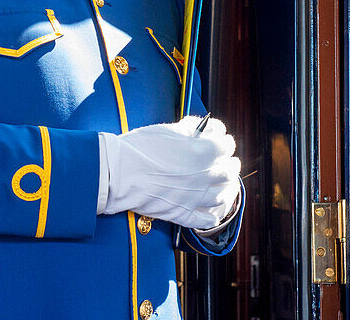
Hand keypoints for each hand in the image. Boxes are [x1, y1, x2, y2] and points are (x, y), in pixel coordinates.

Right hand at [99, 116, 240, 230]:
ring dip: (226, 188)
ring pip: (223, 196)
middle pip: (229, 171)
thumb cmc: (139, 147)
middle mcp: (204, 176)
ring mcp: (195, 198)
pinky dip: (212, 215)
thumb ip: (190, 130)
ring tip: (222, 184)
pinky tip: (211, 210)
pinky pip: (207, 220)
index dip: (225, 140)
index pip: (226, 145)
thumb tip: (200, 128)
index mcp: (203, 152)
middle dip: (230, 163)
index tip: (221, 138)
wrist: (118, 172)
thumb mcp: (167, 130)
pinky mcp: (183, 214)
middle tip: (228, 161)